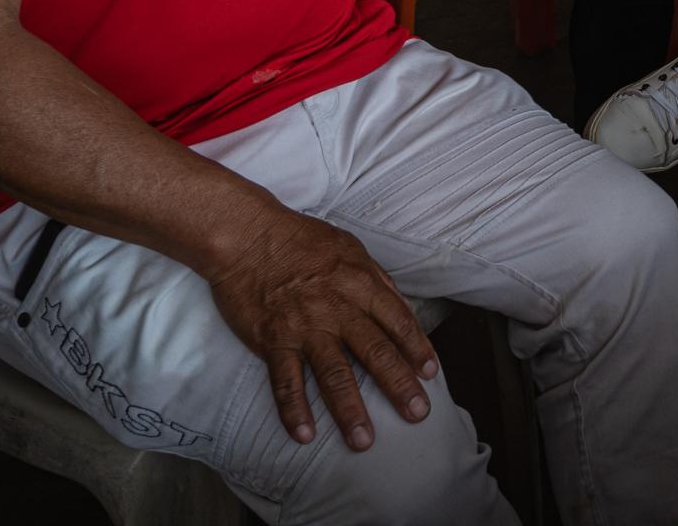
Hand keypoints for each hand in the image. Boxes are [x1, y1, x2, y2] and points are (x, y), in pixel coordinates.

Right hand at [202, 207, 438, 451]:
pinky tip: (303, 435)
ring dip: (350, 410)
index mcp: (360, 283)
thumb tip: (401, 308)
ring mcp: (304, 327)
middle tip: (417, 414)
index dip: (416, 349)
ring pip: (333, 374)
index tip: (430, 374)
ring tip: (364, 441)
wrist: (247, 236)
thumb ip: (376, 280)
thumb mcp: (349, 249)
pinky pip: (285, 381)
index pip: (398, 321)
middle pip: (375, 352)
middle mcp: (337, 308)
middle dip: (399, 385)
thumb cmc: (301, 240)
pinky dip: (293, 410)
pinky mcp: (272, 340)